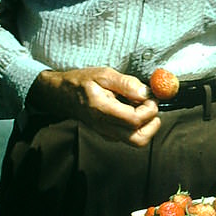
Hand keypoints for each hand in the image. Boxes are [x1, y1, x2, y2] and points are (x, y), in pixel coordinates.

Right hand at [26, 66, 160, 146]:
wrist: (63, 94)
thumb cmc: (83, 82)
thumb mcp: (104, 74)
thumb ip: (126, 83)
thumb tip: (146, 92)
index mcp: (103, 110)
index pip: (135, 120)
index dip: (149, 109)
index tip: (150, 96)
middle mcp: (105, 127)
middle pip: (139, 139)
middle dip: (152, 123)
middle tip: (150, 106)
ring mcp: (107, 133)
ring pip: (136, 141)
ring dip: (147, 126)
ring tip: (143, 108)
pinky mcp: (109, 135)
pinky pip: (129, 137)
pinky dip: (138, 127)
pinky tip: (133, 110)